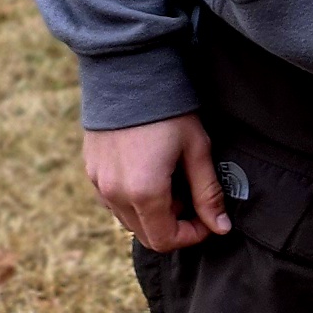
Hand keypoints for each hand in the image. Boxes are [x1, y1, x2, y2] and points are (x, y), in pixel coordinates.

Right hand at [83, 113, 230, 249]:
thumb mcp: (197, 150)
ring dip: (153, 213)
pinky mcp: (91, 170)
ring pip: (128, 220)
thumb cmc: (169, 110)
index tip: (207, 218)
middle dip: (174, 226)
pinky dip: (133, 200)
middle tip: (192, 198)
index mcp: (143, 192)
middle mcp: (115, 194)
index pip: (166, 240)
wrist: (128, 72)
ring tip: (172, 182)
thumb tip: (221, 228)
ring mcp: (98, 183)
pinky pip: (112, 201)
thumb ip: (208, 194)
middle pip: (146, 235)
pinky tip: (149, 173)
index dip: (191, 236)